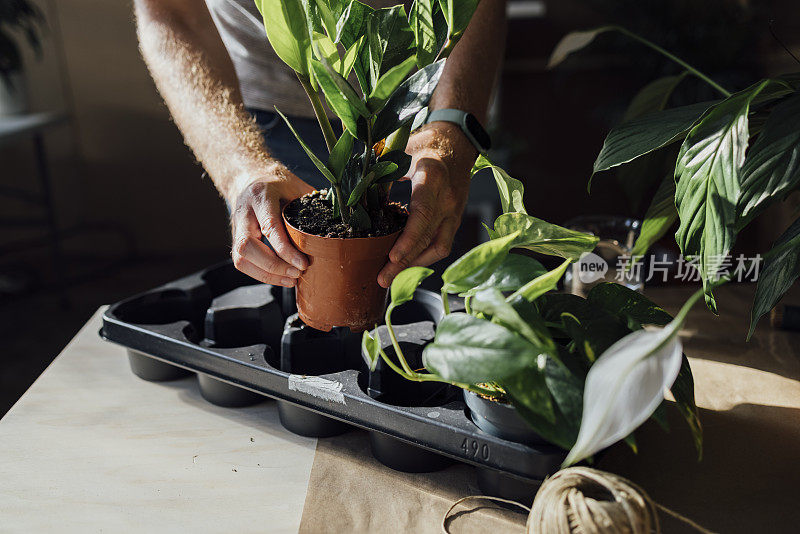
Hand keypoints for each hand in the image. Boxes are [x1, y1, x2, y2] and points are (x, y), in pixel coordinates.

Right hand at [229, 165, 314, 286]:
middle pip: (247, 246)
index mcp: (261, 196)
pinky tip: (280, 278)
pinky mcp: (236, 240)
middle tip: (296, 274)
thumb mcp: (297, 187)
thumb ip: (311, 204)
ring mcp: (236, 227)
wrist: (251, 178)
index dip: (285, 250)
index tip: (302, 264)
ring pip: (240, 258)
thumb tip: (337, 223)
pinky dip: (261, 275)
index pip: (270, 226)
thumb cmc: (279, 184)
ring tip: (290, 280)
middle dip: (273, 266)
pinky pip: (242, 263)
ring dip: (266, 275)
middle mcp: (244, 212)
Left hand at [377, 122, 475, 287]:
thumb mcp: (399, 150)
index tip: (392, 257)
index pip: (422, 213)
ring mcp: (455, 210)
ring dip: (415, 264)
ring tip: (391, 276)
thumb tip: (359, 199)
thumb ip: (380, 174)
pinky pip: (442, 243)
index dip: (408, 239)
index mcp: (432, 176)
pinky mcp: (456, 218)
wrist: (457, 142)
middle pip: (428, 238)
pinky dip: (424, 256)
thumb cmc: (424, 144)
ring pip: (438, 247)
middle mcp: (448, 197)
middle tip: (382, 278)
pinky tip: (406, 263)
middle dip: (405, 262)